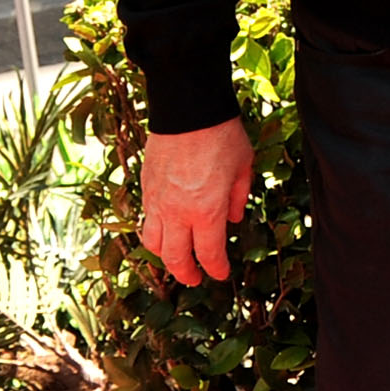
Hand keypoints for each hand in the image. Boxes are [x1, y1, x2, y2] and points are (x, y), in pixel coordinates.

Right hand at [138, 119, 254, 284]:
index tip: (221, 275)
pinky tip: (164, 233)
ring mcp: (157, 202)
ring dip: (165, 258)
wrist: (188, 110)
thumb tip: (232, 219)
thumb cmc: (222, 136)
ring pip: (154, 244)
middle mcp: (177, 213)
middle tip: (196, 279)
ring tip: (177, 261)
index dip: (216, 268)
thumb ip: (238, 198)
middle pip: (176, 258)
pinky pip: (146, 222)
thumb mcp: (243, 167)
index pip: (209, 253)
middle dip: (187, 273)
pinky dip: (153, 235)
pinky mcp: (145, 190)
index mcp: (207, 211)